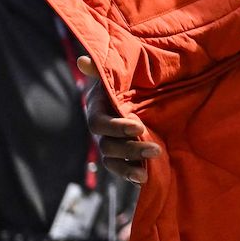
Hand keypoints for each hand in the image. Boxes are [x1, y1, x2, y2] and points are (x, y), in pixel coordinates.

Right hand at [79, 57, 158, 183]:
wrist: (136, 92)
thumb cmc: (124, 79)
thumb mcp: (116, 72)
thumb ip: (101, 68)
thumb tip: (84, 61)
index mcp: (97, 109)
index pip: (99, 123)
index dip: (116, 127)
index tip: (139, 126)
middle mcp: (101, 131)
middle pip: (108, 146)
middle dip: (130, 149)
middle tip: (155, 149)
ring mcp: (111, 144)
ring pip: (113, 161)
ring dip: (129, 168)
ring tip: (146, 172)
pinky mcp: (123, 155)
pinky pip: (122, 169)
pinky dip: (131, 175)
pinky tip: (144, 179)